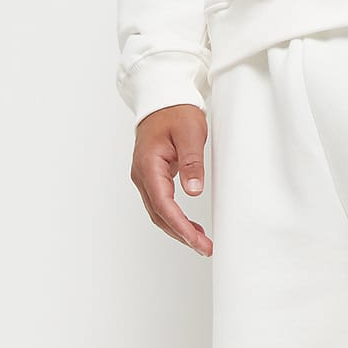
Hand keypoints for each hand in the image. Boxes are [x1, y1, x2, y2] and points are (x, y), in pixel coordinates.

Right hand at [131, 105, 212, 255]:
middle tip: (204, 249)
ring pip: (158, 212)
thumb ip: (192, 163)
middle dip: (181, 234)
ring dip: (178, 230)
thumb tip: (193, 191)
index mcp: (149, 164)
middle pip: (159, 214)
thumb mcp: (190, 134)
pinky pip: (161, 204)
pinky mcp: (152, 177)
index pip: (163, 204)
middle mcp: (142, 173)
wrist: (163, 98)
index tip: (197, 242)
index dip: (180, 226)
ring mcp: (145, 176)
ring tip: (201, 243)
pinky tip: (191, 227)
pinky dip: (175, 219)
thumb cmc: (176, 112)